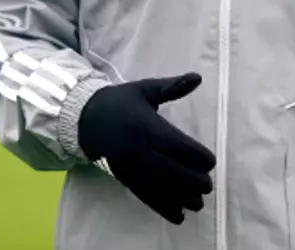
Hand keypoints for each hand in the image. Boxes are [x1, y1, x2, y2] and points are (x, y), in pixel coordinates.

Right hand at [77, 72, 215, 223]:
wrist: (83, 118)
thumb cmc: (121, 101)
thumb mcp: (145, 89)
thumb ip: (172, 87)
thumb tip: (197, 77)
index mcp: (146, 126)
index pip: (174, 144)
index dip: (194, 155)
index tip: (210, 162)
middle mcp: (137, 149)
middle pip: (167, 169)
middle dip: (190, 180)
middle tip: (209, 186)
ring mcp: (129, 165)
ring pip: (157, 186)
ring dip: (179, 198)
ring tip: (199, 204)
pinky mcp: (123, 177)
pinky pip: (143, 194)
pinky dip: (160, 206)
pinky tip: (178, 216)